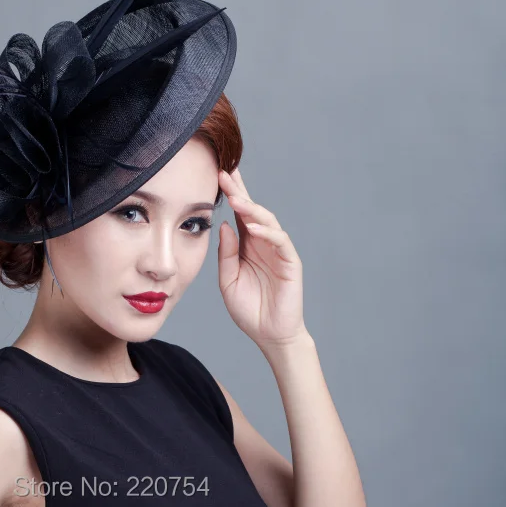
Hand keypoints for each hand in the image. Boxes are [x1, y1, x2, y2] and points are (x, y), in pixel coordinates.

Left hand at [217, 167, 307, 348]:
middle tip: (224, 172)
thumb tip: (224, 225)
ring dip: (251, 209)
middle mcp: (262, 242)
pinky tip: (254, 227)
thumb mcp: (227, 280)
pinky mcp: (290, 262)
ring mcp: (277, 250)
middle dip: (239, 190)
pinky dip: (267, 233)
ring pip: (267, 221)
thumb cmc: (249, 309)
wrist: (270, 334)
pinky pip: (280, 242)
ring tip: (235, 199)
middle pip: (252, 210)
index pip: (238, 213)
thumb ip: (226, 254)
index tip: (215, 174)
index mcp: (246, 244)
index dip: (229, 194)